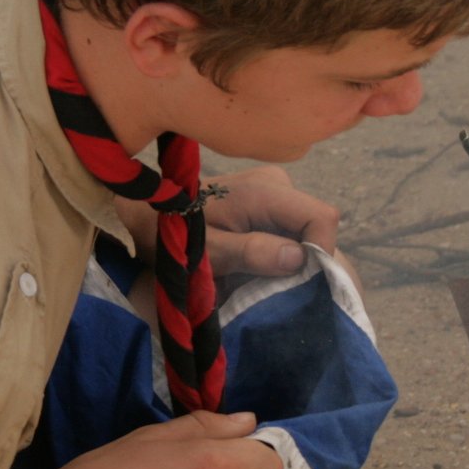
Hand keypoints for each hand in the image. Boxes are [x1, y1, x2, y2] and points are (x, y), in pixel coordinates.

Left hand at [115, 165, 339, 277]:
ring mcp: (272, 187)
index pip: (322, 217)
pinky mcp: (265, 198)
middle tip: (273, 286)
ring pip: (302, 229)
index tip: (301, 283)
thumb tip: (299, 258)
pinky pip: (287, 226)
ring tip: (257, 276)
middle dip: (302, 259)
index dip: (321, 252)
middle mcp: (276, 182)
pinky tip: (252, 263)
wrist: (146, 210)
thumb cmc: (174, 233)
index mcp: (265, 191)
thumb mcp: (209, 252)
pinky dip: (276, 249)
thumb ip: (252, 252)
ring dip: (287, 257)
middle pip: (314, 225)